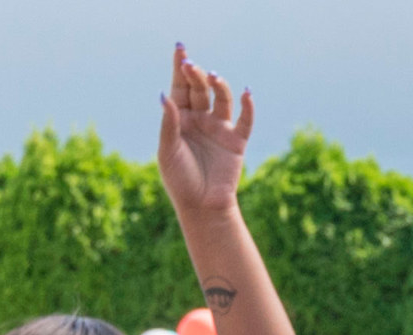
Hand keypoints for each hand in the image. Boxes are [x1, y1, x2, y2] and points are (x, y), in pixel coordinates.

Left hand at [156, 44, 251, 218]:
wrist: (202, 206)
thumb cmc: (179, 180)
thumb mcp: (168, 150)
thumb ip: (169, 123)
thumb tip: (164, 95)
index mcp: (180, 118)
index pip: (180, 87)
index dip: (180, 68)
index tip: (180, 49)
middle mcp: (200, 119)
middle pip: (199, 89)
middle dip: (196, 76)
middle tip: (192, 67)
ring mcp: (219, 129)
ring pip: (222, 100)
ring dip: (219, 86)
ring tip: (214, 77)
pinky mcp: (237, 142)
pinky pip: (245, 121)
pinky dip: (248, 107)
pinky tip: (246, 94)